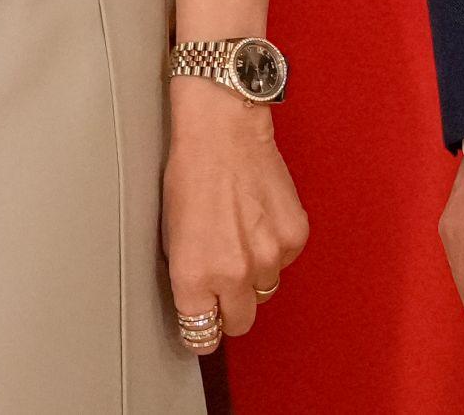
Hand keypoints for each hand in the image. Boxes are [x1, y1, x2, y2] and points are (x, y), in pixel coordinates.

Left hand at [161, 78, 307, 344]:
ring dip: (254, 273)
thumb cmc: (189, 170)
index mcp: (194, 275)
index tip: (201, 323)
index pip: (201, 336)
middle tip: (221, 280)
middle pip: (239, 323)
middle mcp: (234, 273)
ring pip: (265, 290)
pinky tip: (257, 216)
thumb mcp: (170, 232)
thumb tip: (197, 301)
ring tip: (238, 233)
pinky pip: (284, 261)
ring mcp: (269, 256)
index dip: (200, 330)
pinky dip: (274, 247)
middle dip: (229, 308)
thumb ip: (187, 275)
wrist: (223, 128)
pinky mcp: (294, 237)